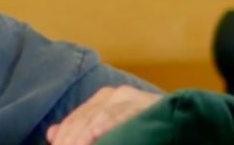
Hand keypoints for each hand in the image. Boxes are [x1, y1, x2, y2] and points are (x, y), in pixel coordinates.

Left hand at [46, 85, 161, 144]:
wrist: (181, 121)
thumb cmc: (142, 129)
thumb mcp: (110, 129)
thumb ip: (83, 130)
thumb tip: (51, 134)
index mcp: (102, 100)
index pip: (75, 119)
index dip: (64, 136)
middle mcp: (114, 95)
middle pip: (83, 118)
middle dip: (71, 138)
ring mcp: (130, 98)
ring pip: (99, 116)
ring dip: (84, 135)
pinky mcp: (147, 103)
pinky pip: (124, 114)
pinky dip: (109, 124)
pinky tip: (97, 133)